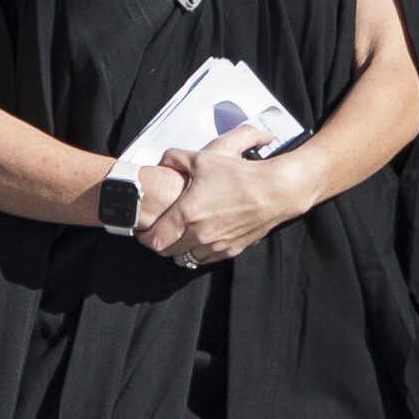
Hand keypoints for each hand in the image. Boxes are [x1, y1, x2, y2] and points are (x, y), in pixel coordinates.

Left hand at [139, 127, 320, 268]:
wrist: (276, 190)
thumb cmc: (240, 174)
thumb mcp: (203, 158)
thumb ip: (174, 158)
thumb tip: (160, 163)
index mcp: (188, 213)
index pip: (154, 240)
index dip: (143, 237)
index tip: (142, 230)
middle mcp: (200, 234)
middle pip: (166, 252)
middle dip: (158, 244)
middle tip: (157, 232)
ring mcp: (217, 244)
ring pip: (186, 259)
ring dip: (178, 250)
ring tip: (177, 236)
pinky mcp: (232, 249)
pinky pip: (206, 260)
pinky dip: (198, 253)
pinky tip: (197, 239)